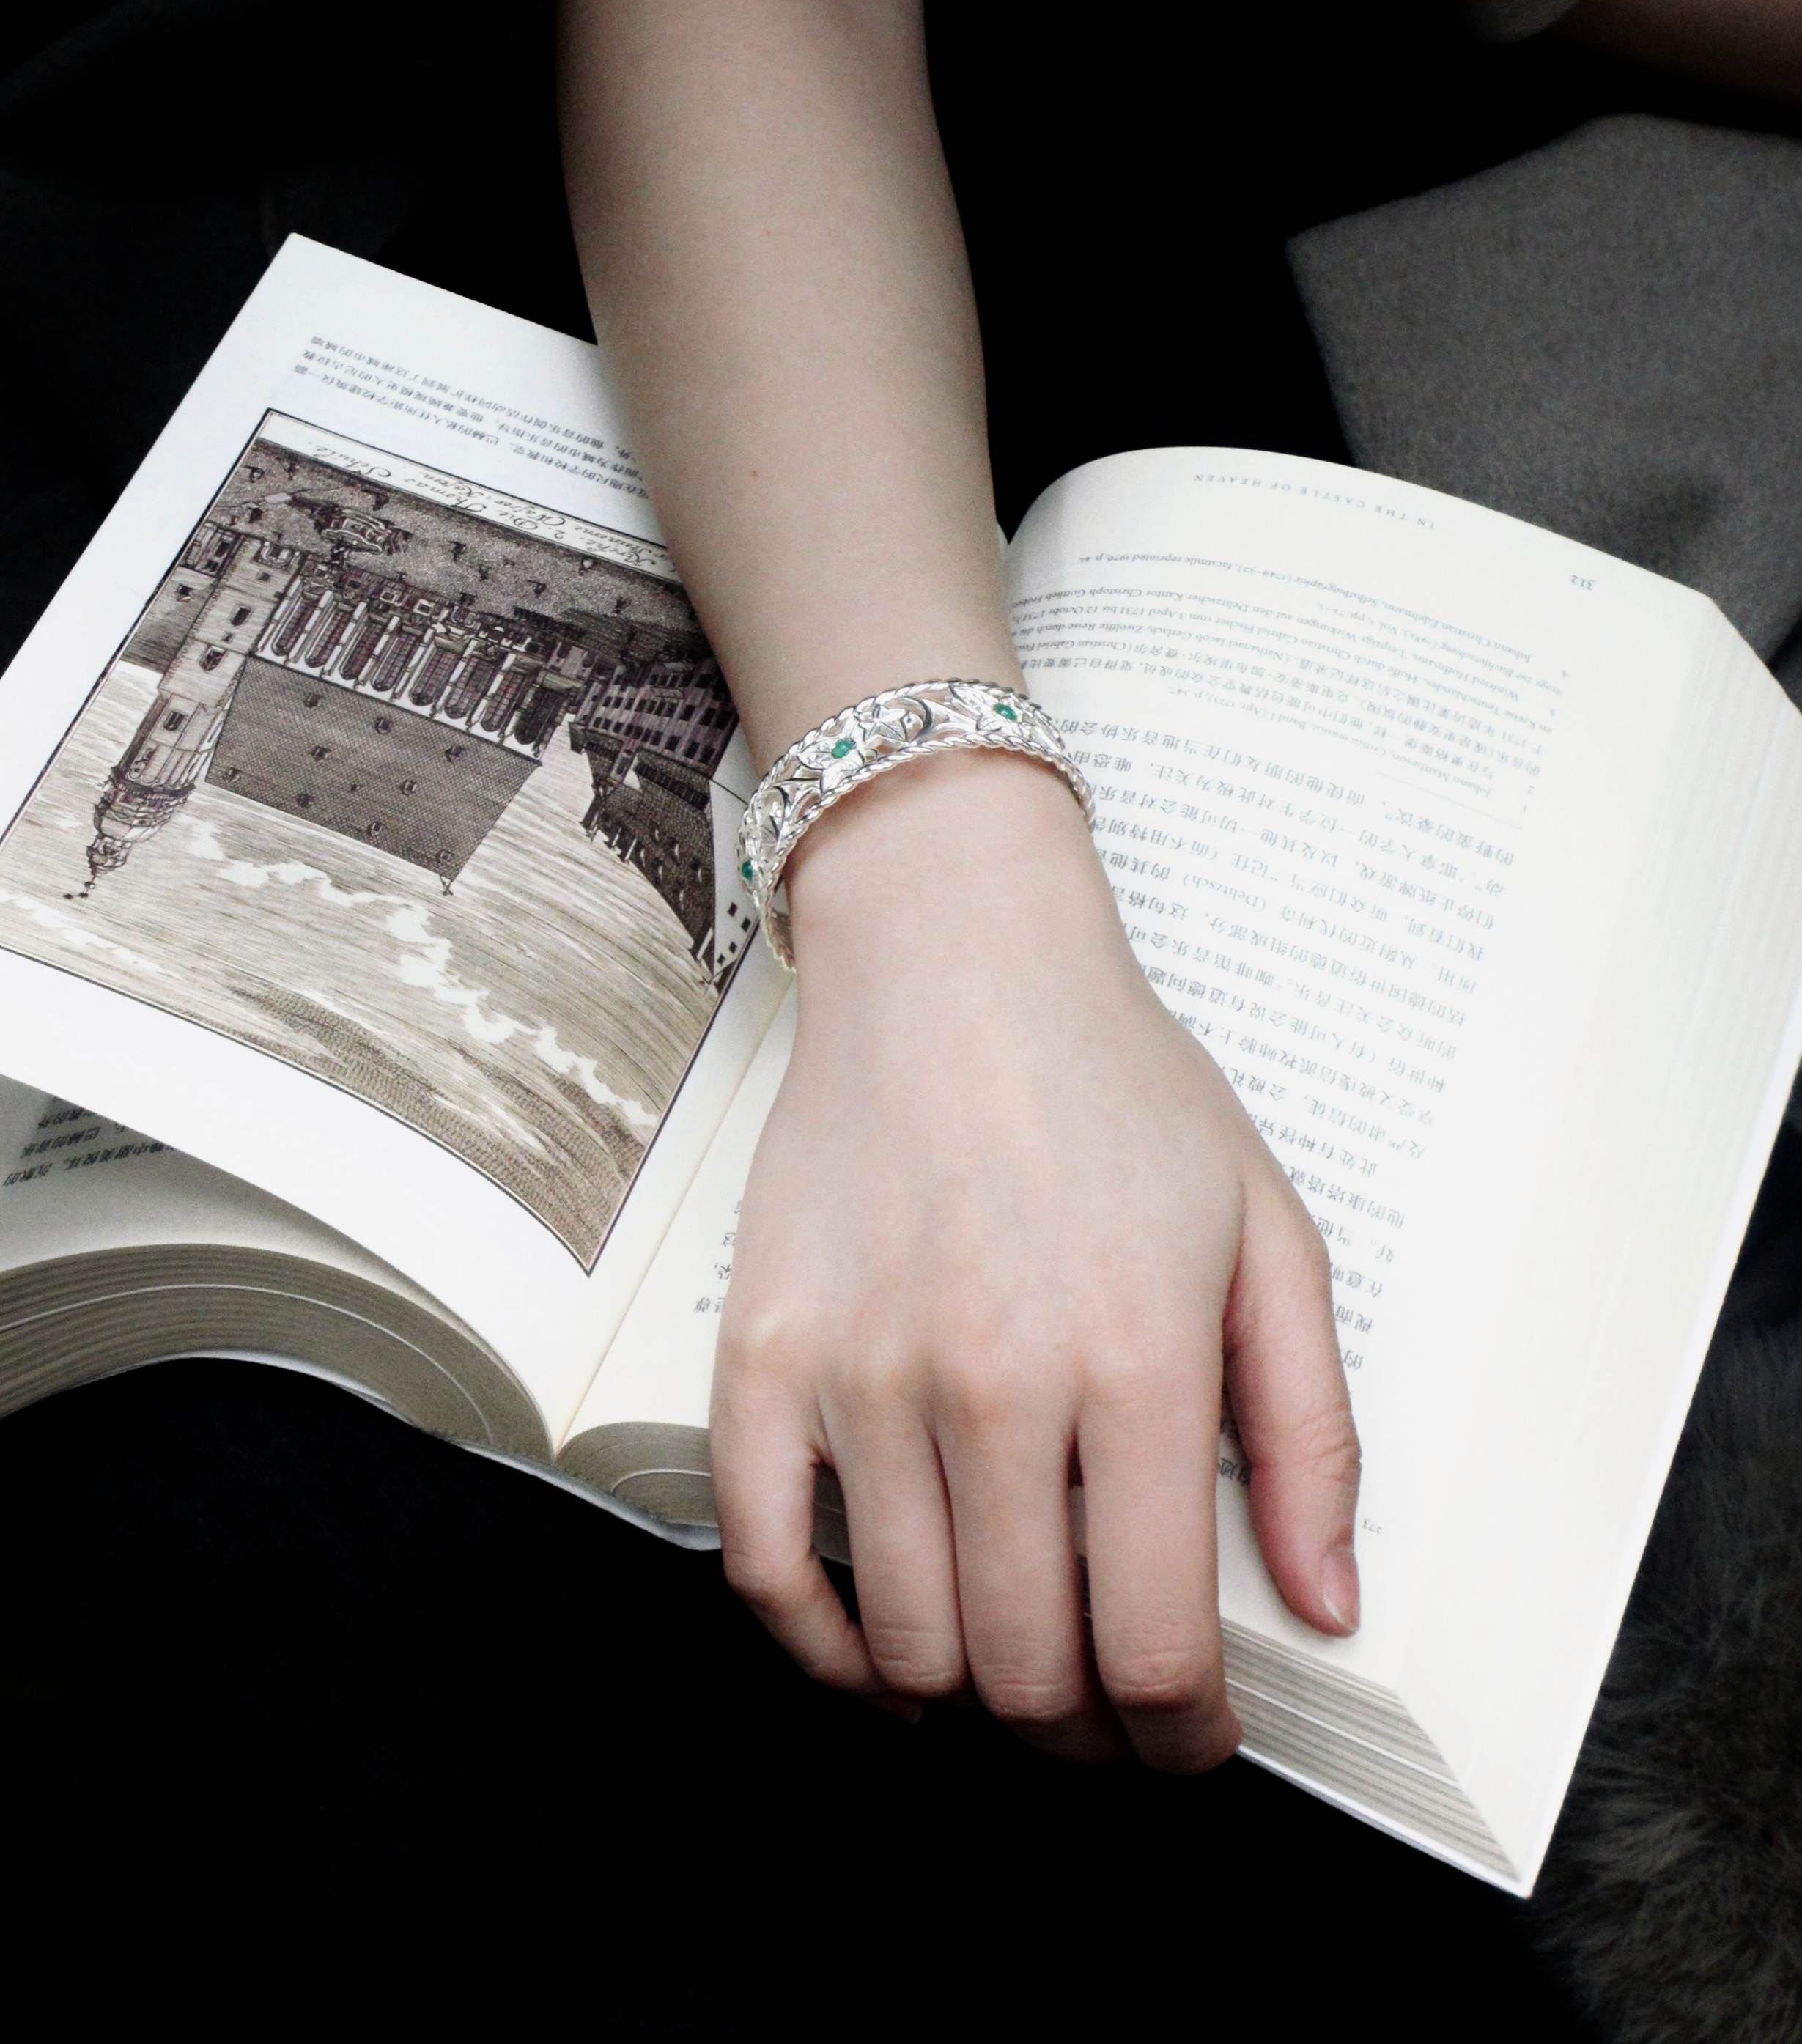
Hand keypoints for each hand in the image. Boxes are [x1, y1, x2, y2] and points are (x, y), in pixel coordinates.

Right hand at [709, 745, 1360, 1765]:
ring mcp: (863, 1373)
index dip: (1183, 1739)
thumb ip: (1312, 1432)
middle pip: (1029, 1671)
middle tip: (1104, 1713)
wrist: (956, 963)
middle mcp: (995, 1384)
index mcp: (1138, 1363)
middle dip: (1083, 1734)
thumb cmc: (1122, 1093)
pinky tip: (877, 1656)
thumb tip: (1325, 1610)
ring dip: (968, 1701)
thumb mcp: (1268, 1235)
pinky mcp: (763, 1354)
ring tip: (1008, 1675)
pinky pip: (762, 1568)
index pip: (1158, 1648)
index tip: (1191, 1740)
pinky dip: (818, 1651)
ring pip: (907, 1643)